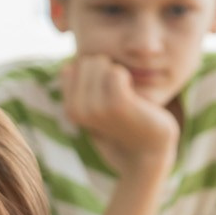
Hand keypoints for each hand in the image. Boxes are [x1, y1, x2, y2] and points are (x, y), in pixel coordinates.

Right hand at [61, 55, 177, 172]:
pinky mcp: (117, 105)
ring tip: (126, 95)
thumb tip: (69, 66)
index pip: (71, 68)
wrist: (146, 152)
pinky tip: (133, 95)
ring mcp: (96, 108)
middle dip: (104, 68)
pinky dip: (127, 77)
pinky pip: (116, 72)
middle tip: (118, 92)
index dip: (91, 72)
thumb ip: (79, 89)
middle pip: (86, 61)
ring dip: (117, 72)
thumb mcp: (94, 108)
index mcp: (70, 110)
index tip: (104, 92)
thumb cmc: (123, 126)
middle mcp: (78, 110)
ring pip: (100, 63)